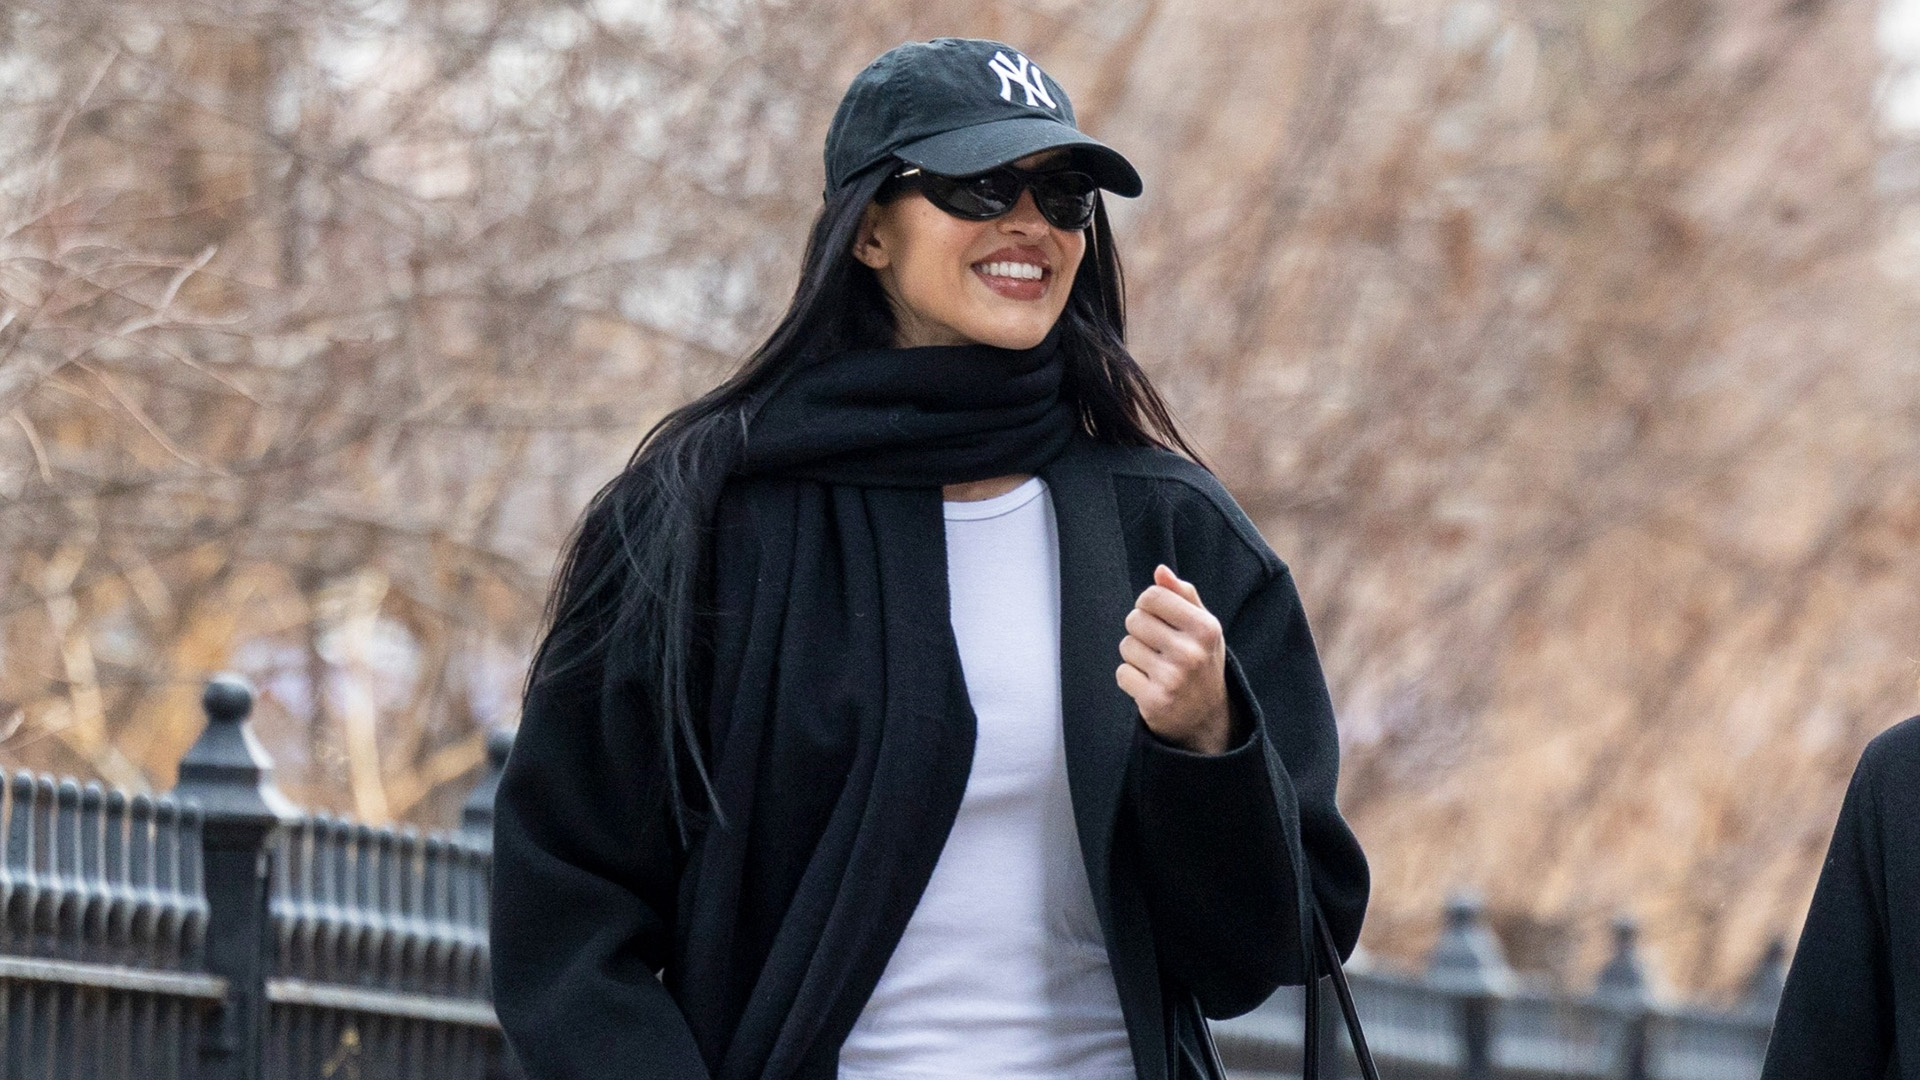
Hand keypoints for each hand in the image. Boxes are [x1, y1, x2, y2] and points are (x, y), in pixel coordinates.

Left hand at [1116, 564, 1232, 754]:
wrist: (1207, 719)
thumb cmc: (1201, 662)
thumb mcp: (1203, 628)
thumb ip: (1183, 596)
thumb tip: (1159, 571)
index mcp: (1205, 628)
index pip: (1153, 596)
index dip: (1147, 604)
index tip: (1157, 617)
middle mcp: (1191, 652)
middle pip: (1134, 619)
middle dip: (1140, 631)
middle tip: (1158, 647)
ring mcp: (1173, 678)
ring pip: (1126, 646)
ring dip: (1135, 656)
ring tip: (1156, 667)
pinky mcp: (1155, 700)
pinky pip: (1122, 673)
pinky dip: (1131, 679)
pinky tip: (1150, 685)